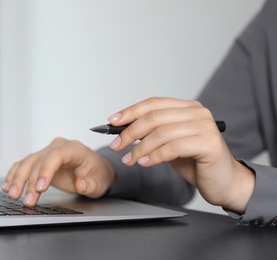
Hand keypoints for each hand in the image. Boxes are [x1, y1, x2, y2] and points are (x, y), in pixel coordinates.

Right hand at [2, 138, 115, 206]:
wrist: (95, 170)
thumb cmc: (97, 174)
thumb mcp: (99, 182)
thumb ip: (91, 184)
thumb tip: (81, 184)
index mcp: (73, 149)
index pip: (56, 156)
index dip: (46, 171)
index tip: (41, 188)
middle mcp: (58, 147)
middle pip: (39, 161)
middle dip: (31, 182)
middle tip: (28, 201)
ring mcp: (47, 152)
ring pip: (28, 162)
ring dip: (18, 179)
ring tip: (13, 195)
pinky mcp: (40, 160)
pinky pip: (24, 165)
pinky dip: (14, 175)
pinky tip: (8, 186)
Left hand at [108, 97, 254, 213]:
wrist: (224, 182)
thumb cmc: (196, 162)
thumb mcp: (168, 144)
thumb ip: (151, 133)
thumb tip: (123, 130)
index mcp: (187, 108)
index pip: (153, 103)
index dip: (130, 111)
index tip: (112, 122)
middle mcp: (197, 112)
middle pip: (154, 117)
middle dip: (130, 132)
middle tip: (116, 145)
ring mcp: (205, 126)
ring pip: (161, 132)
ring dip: (139, 148)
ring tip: (129, 160)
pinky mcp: (208, 143)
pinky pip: (172, 147)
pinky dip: (154, 156)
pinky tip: (144, 162)